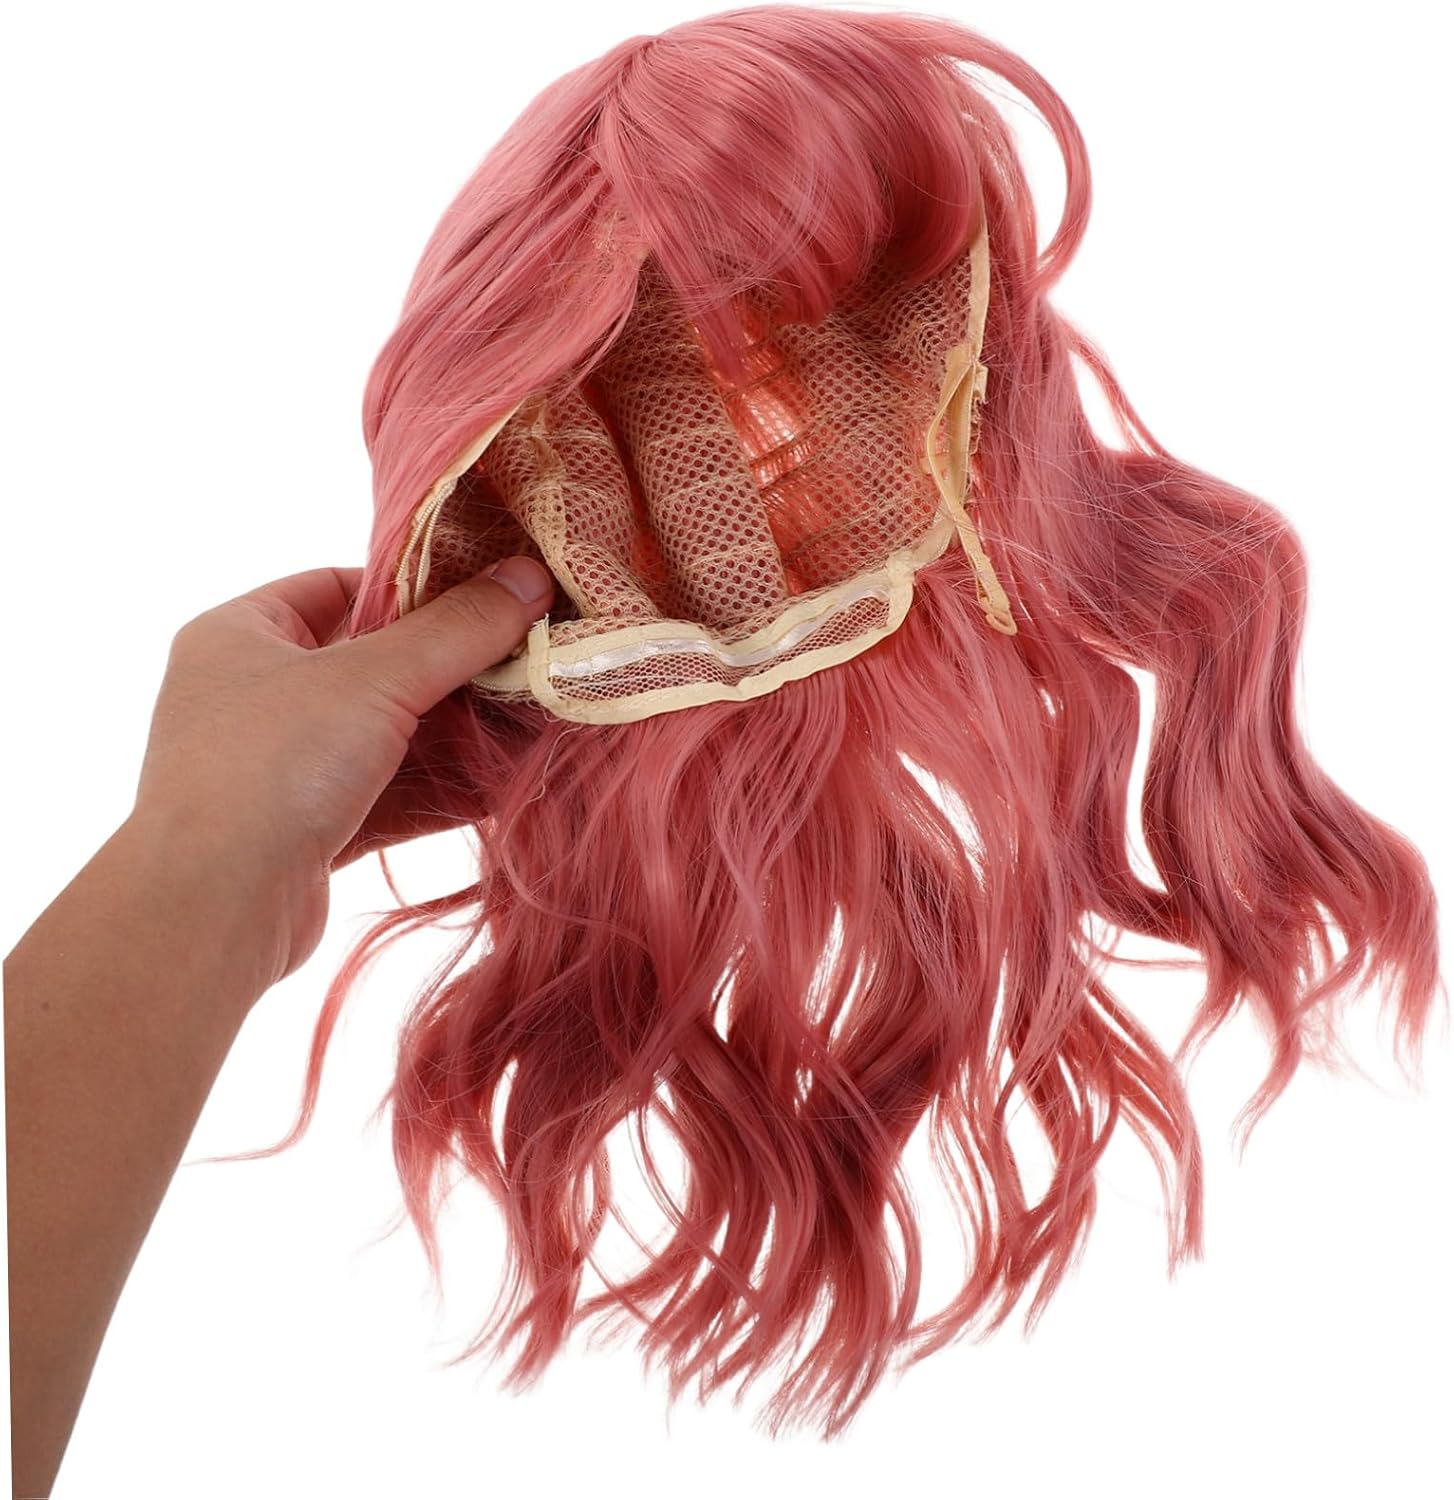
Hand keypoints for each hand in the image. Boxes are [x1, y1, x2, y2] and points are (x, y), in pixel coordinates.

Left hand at [127, 556, 552, 987]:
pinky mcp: (306, 833)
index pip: (338, 586)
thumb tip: (530, 574)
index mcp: (242, 633)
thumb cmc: (272, 764)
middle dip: (452, 669)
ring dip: (456, 735)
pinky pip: (385, 797)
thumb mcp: (375, 678)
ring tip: (534, 721)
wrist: (210, 911)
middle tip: (528, 660)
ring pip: (385, 737)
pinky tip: (503, 783)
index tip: (486, 595)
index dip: (414, 587)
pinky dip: (440, 791)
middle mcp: (253, 695)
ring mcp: (278, 768)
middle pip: (373, 664)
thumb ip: (459, 629)